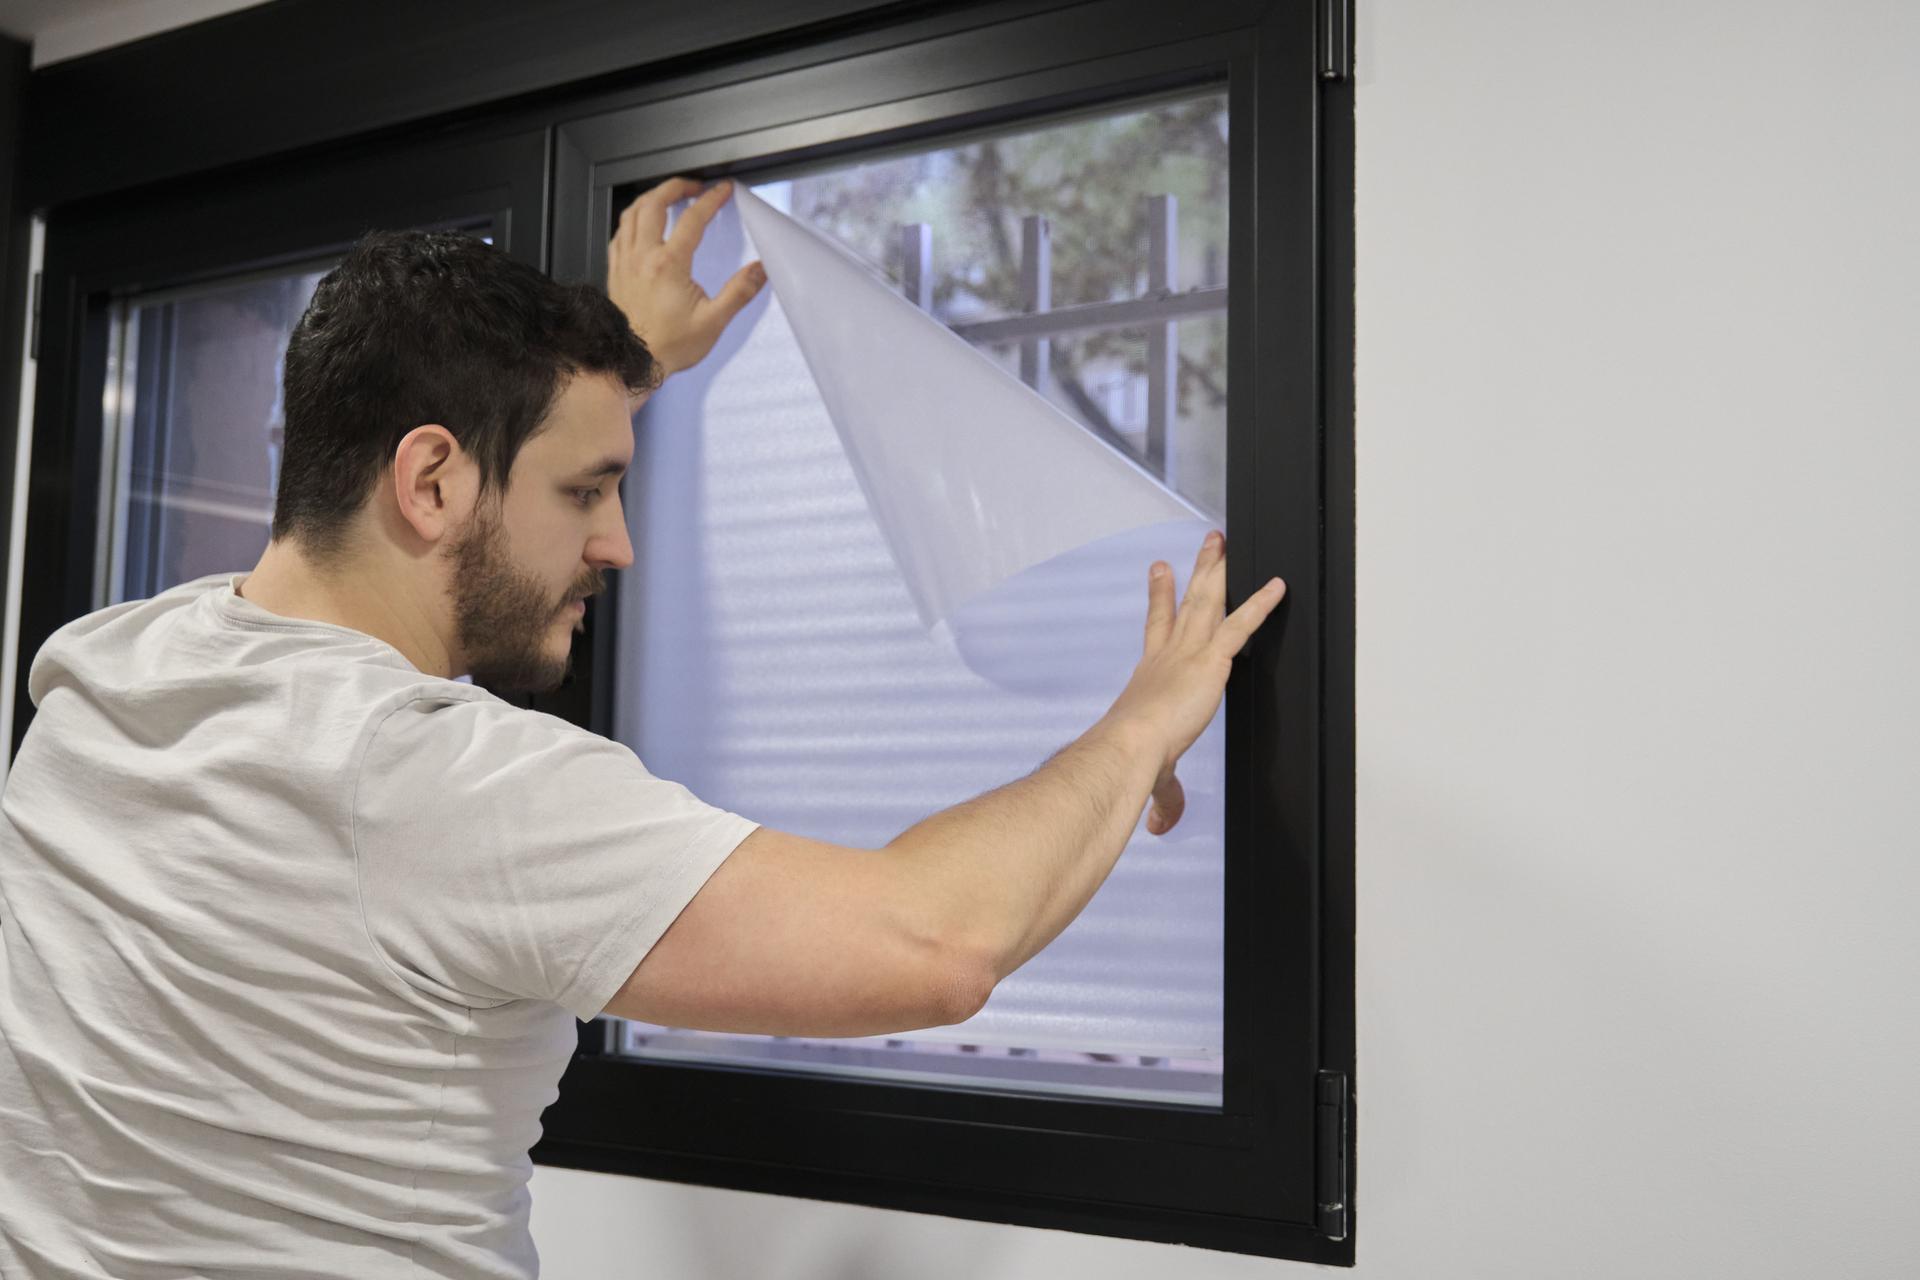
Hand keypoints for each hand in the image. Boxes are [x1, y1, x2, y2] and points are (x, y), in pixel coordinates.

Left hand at [607, 177, 766, 376]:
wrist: (635, 362)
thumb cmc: (670, 346)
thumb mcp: (714, 321)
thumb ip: (739, 292)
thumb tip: (760, 270)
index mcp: (668, 265)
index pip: (692, 219)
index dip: (711, 199)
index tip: (723, 190)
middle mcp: (643, 257)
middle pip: (654, 203)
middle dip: (676, 187)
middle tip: (693, 186)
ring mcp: (625, 263)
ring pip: (631, 213)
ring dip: (651, 197)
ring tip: (667, 196)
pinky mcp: (616, 272)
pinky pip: (619, 232)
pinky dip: (632, 219)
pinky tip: (640, 223)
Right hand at [1103, 530, 1285, 835]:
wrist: (1128, 749)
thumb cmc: (1131, 759)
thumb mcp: (1155, 776)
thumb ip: (1166, 797)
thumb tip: (1162, 826)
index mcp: (1150, 674)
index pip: (1156, 628)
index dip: (1159, 598)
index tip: (1159, 570)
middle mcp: (1168, 655)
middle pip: (1186, 603)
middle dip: (1197, 570)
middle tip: (1208, 543)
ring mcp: (1189, 652)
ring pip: (1208, 601)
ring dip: (1219, 570)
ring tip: (1226, 542)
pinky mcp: (1211, 659)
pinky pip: (1240, 625)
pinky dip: (1261, 605)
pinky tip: (1278, 586)